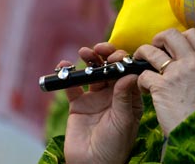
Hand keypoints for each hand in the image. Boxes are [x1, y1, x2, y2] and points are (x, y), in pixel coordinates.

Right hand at [62, 43, 142, 163]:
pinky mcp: (78, 104)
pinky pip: (73, 85)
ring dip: (89, 59)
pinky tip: (64, 66)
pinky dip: (68, 75)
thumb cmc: (116, 145)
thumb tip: (129, 73)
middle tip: (101, 48)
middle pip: (110, 68)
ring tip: (85, 52)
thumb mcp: (124, 120)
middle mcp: (114, 94)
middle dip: (106, 55)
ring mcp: (96, 97)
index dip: (123, 61)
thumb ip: (124, 96)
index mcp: (130, 96)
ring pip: (93, 73)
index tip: (117, 56)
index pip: (128, 72)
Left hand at [134, 28, 194, 135]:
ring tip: (140, 63)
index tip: (174, 45)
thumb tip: (193, 62)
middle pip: (171, 34)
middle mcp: (193, 62)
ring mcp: (176, 72)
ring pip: (151, 50)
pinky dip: (140, 81)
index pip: (193, 34)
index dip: (180, 36)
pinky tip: (144, 89)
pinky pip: (142, 74)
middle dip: (159, 39)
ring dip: (142, 54)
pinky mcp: (160, 86)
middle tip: (155, 49)